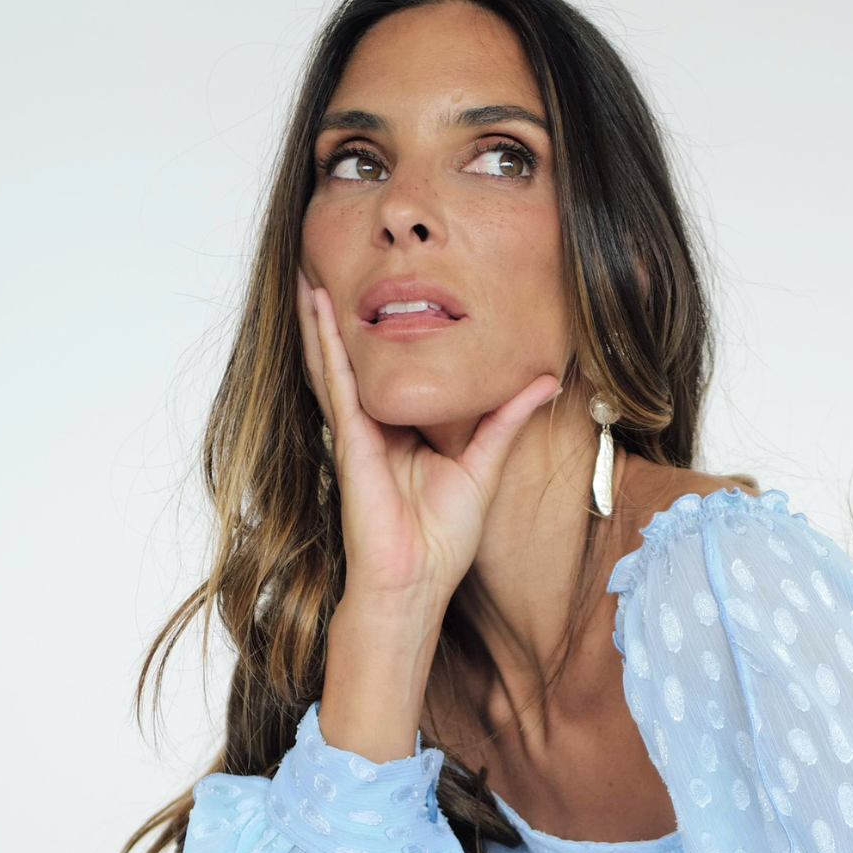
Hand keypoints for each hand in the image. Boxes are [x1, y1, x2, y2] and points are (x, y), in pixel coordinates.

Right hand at [299, 276, 558, 622]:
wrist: (416, 582)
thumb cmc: (442, 540)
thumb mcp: (484, 466)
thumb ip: (507, 420)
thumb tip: (544, 381)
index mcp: (403, 434)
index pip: (392, 375)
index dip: (386, 338)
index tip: (390, 296)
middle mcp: (375, 428)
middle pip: (354, 362)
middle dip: (341, 320)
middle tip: (331, 270)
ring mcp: (357, 432)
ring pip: (335, 363)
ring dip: (319, 319)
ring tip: (307, 275)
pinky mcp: (349, 441)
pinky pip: (336, 382)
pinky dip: (325, 343)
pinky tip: (315, 308)